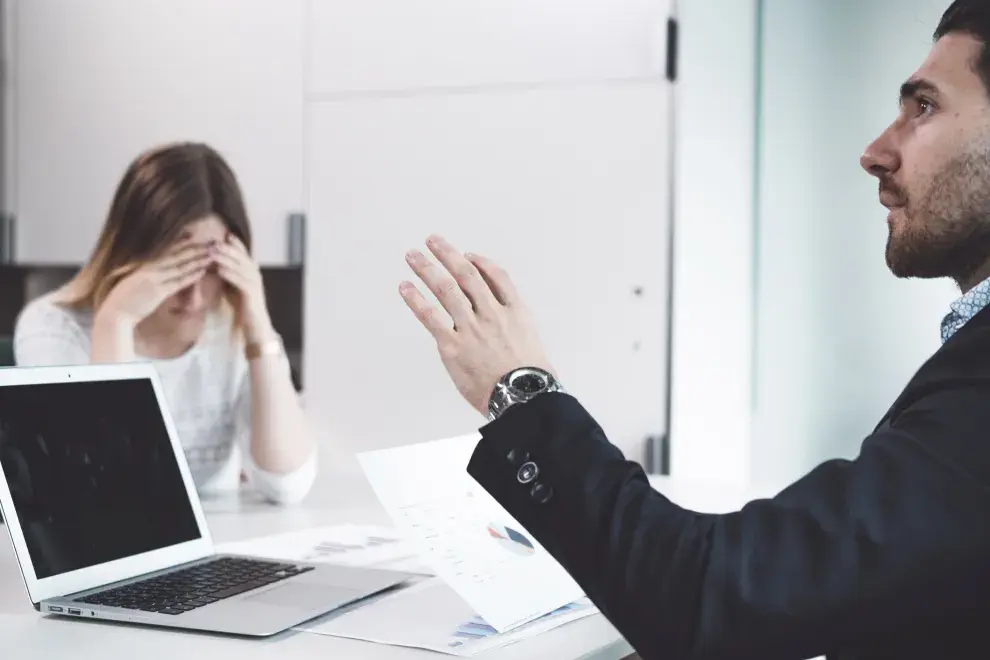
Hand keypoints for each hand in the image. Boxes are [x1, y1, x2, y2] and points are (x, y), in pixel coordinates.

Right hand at [97, 239, 211, 326]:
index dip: (182, 243)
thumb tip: (158, 269)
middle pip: (176, 256)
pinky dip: (190, 276)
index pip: (167, 251)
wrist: (116, 312)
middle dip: (194, 248)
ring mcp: (154, 279)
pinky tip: (202, 271)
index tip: (194, 236)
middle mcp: (150, 269)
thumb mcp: (135, 280)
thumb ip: (147, 273)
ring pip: (180, 267)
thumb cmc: (126, 299)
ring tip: (212, 253)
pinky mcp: (158, 292)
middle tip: (210, 242)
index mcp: (144, 265)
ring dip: (197, 260)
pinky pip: (177, 282)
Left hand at [213, 234, 273, 342]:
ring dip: (227, 258)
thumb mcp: (233, 288)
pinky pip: (241, 281)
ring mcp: (255, 284)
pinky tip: (220, 270)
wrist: (255, 326)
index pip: (245, 254)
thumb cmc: (243, 307)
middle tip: (215, 241)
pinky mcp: (252, 295)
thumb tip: (214, 264)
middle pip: (242, 257)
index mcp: (252, 273)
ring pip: (241, 267)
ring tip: (215, 252)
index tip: (224, 234)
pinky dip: (230, 274)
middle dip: (229, 248)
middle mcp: (255, 276)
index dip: (236, 244)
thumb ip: (228, 275)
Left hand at [399, 235, 552, 415]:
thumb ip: (514, 329)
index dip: (481, 263)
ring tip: (413, 255)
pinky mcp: (453, 345)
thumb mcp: (532, 344)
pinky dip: (416, 299)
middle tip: (432, 241)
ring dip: (427, 268)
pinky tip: (406, 287)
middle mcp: (492, 313)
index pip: (497, 277)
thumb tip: (500, 327)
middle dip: (447, 255)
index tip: (468, 256)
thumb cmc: (530, 380)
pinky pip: (430, 316)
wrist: (523, 397)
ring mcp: (471, 327)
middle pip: (467, 275)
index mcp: (515, 312)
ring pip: (447, 288)